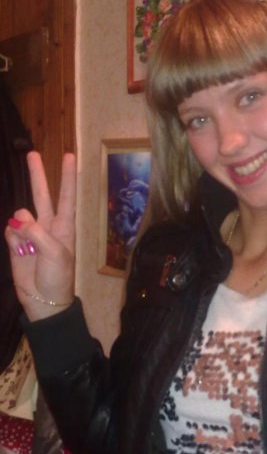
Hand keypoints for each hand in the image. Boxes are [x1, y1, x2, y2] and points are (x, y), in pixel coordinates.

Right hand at [4, 151, 75, 319]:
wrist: (43, 300)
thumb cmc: (58, 277)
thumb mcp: (56, 254)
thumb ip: (38, 233)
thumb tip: (18, 219)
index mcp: (65, 226)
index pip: (66, 196)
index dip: (68, 176)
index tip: (69, 156)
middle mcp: (48, 225)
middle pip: (42, 194)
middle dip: (37, 175)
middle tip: (32, 153)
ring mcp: (31, 233)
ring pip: (20, 214)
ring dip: (21, 226)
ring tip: (29, 247)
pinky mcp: (16, 243)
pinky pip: (10, 230)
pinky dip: (12, 237)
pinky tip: (21, 251)